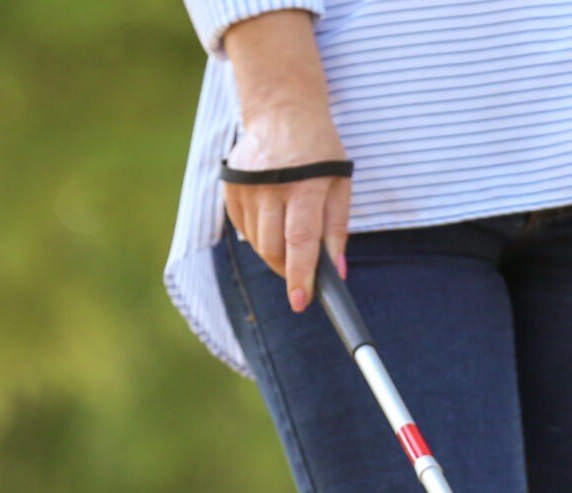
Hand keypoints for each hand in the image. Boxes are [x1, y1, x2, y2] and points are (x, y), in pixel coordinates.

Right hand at [220, 11, 350, 312]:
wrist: (282, 112)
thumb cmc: (320, 153)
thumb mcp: (340, 185)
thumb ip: (337, 230)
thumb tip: (338, 271)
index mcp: (305, 186)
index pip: (301, 241)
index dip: (300, 276)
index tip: (301, 301)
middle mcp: (272, 187)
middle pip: (274, 248)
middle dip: (289, 271)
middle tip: (303, 276)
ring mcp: (247, 187)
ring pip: (258, 243)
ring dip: (276, 256)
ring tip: (292, 243)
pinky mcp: (231, 187)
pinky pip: (244, 229)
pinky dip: (260, 236)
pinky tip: (273, 222)